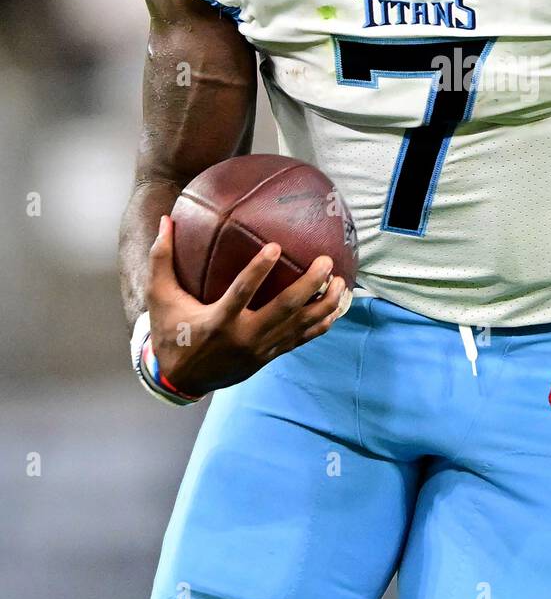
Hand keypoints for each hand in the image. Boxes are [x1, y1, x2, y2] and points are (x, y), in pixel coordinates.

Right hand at [144, 214, 347, 396]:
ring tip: (342, 281)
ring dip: (325, 304)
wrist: (182, 379)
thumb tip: (166, 219)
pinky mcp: (271, 356)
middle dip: (309, 285)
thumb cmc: (171, 331)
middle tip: (326, 261)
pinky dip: (323, 322)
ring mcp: (261, 349)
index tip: (275, 246)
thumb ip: (162, 258)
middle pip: (284, 309)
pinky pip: (303, 339)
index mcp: (218, 321)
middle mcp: (244, 337)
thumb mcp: (160, 297)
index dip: (258, 271)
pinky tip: (338, 305)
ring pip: (301, 326)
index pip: (241, 293)